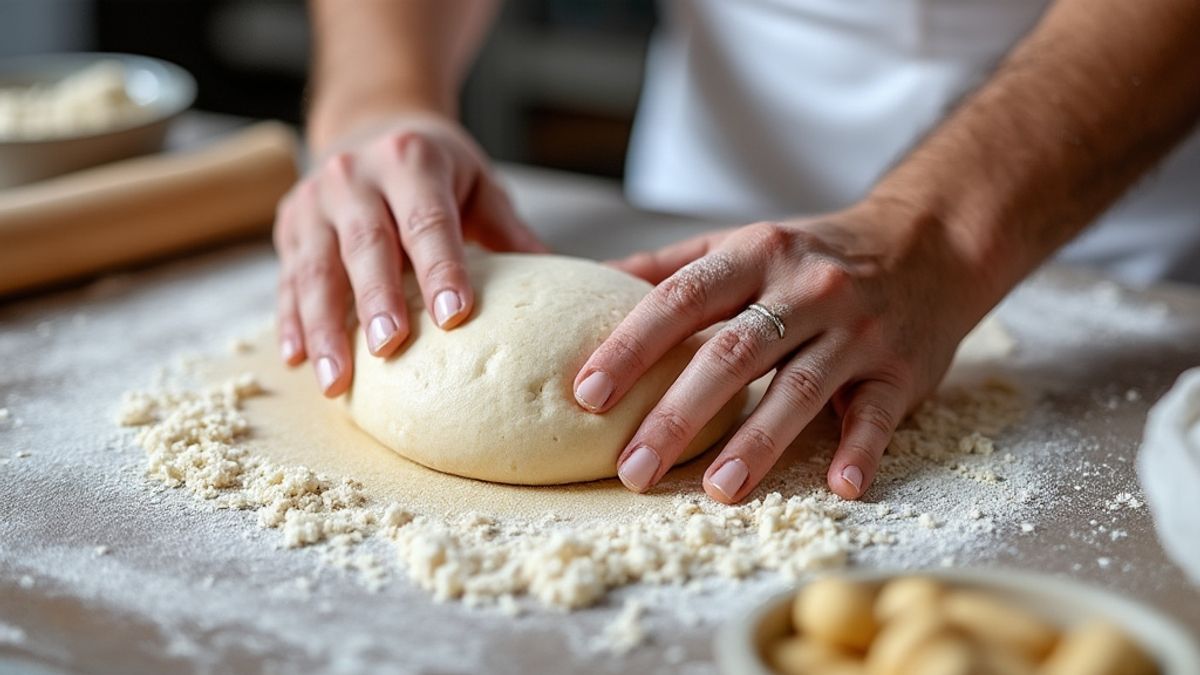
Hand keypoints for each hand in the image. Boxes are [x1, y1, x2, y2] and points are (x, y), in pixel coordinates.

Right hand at [273, 112, 546, 395]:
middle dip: (375, 300)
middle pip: (365, 243)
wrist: (371, 123)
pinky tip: (298, 361)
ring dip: (324, 326)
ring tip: (336, 380)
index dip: (440, 268)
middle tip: (389, 349)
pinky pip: (287, 279)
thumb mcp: (478, 184)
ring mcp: (314, 199)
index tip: (454, 317)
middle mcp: (355, 175)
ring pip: (316, 267)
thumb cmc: (437, 169)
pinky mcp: (288, 226)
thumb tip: (562, 287)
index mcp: (412, 161)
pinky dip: (292, 321)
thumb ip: (510, 232)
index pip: (428, 220)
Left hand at [573, 201, 990, 501]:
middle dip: (678, 414)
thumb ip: (670, 267)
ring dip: (758, 442)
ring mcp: (856, 330)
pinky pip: (879, 413)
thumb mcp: (744, 244)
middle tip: (633, 468)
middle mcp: (805, 290)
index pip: (682, 299)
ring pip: (800, 388)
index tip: (587, 394)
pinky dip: (862, 448)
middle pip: (732, 354)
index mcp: (756, 256)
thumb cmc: (813, 255)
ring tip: (717, 490)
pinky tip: (840, 484)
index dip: (632, 345)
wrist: (928, 244)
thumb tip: (593, 283)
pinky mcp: (901, 369)